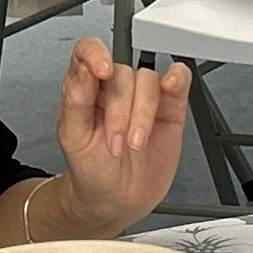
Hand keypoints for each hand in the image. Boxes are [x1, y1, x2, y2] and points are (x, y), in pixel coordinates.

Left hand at [51, 36, 192, 230]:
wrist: (116, 200)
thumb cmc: (91, 169)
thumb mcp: (73, 138)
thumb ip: (76, 98)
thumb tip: (84, 66)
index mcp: (87, 88)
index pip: (89, 52)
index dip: (97, 54)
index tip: (102, 73)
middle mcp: (115, 88)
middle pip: (123, 73)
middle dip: (120, 111)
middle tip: (115, 142)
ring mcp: (143, 97)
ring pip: (149, 80)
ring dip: (142, 114)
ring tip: (135, 143)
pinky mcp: (170, 108)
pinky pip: (179, 80)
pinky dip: (177, 79)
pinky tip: (171, 89)